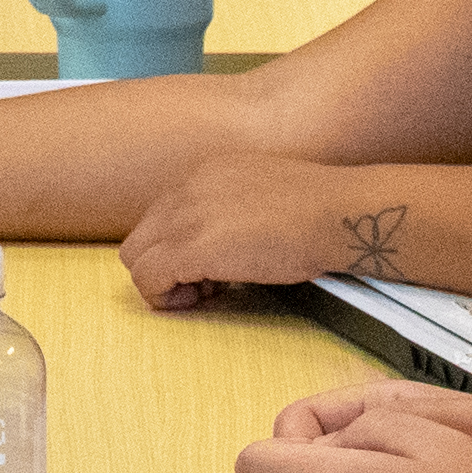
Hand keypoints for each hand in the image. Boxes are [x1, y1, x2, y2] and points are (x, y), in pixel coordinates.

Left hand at [115, 152, 348, 307]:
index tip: (211, 266)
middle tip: (205, 284)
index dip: (179, 248)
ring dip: (163, 283)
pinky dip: (167, 297)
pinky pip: (148, 280)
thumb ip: (232, 209)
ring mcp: (185, 217)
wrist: (336, 211)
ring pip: (135, 259)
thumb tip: (225, 241)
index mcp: (203, 174)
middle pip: (139, 239)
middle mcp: (186, 190)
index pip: (160, 217)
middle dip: (163, 267)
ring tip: (206, 292)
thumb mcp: (262, 192)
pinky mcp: (192, 248)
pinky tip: (205, 298)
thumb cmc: (318, 209)